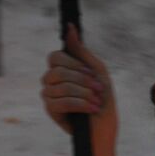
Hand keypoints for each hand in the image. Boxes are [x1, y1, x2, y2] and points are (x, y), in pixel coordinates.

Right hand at [41, 24, 117, 155]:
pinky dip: (79, 104)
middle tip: (99, 90)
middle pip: (57, 70)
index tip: (91, 73)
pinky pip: (59, 102)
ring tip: (97, 102)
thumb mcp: (97, 71)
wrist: (105, 128)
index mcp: (63, 69)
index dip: (73, 63)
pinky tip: (90, 109)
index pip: (54, 57)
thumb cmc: (103, 99)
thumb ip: (81, 51)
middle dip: (82, 80)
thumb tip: (70, 27)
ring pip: (60, 86)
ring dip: (84, 94)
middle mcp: (52, 81)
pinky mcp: (51, 111)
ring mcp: (49, 96)